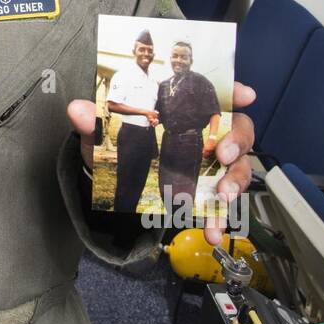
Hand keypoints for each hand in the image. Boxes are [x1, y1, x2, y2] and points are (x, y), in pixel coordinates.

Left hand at [68, 82, 254, 245]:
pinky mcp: (207, 192)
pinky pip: (222, 204)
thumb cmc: (117, 147)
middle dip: (237, 140)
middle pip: (237, 128)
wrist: (114, 186)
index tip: (245, 95)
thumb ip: (93, 121)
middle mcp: (204, 133)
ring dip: (234, 182)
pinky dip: (219, 218)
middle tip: (223, 154)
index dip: (232, 91)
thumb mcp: (103, 134)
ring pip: (237, 167)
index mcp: (181, 109)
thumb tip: (77, 110)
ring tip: (223, 198)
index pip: (212, 93)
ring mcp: (210, 164)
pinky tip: (213, 232)